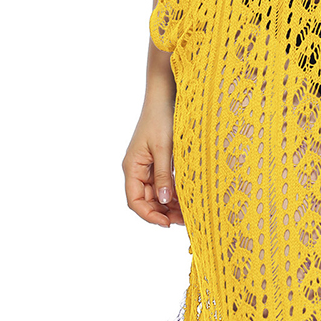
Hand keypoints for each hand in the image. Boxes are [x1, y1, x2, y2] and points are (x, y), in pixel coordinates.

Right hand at [122, 98, 184, 226]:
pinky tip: (187, 197)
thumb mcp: (164, 148)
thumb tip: (165, 201)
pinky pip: (164, 182)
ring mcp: (148, 166)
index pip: (134, 201)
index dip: (149, 215)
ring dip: (170, 204)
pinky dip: (174, 191)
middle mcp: (137, 169)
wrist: (165, 97)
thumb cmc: (161, 118)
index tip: (166, 224)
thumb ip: (163, 175)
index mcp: (132, 167)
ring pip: (156, 193)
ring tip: (188, 212)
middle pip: (146, 200)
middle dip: (163, 212)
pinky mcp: (159, 161)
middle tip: (184, 220)